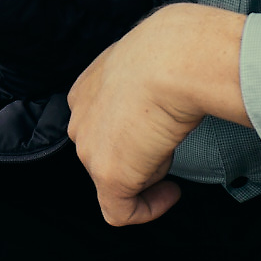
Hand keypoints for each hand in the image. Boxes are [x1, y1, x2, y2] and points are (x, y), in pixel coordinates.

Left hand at [65, 3, 249, 226]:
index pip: (103, 121)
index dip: (133, 132)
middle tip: (171, 141)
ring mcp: (91, 149)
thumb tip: (178, 81)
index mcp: (89, 88)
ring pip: (115, 177)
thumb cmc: (179, 48)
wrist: (179, 58)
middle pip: (107, 150)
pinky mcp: (109, 177)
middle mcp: (81, 118)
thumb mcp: (157, 54)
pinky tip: (172, 192)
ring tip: (174, 149)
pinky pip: (121, 212)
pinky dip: (148, 209)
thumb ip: (152, 74)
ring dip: (148, 170)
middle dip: (139, 152)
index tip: (160, 132)